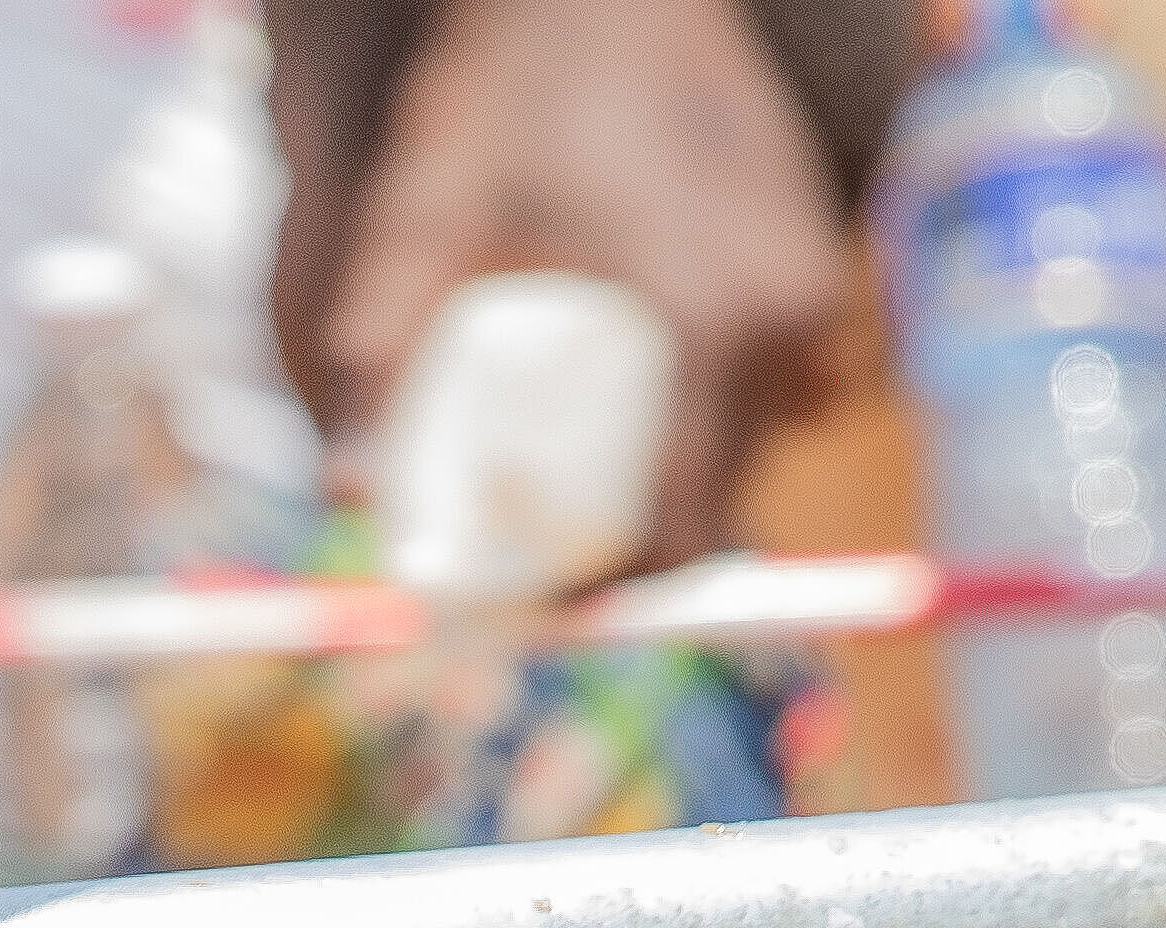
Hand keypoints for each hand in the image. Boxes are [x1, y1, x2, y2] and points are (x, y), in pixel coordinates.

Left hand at [278, 0, 852, 567]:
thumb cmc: (499, 85)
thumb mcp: (418, 212)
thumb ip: (378, 348)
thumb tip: (345, 492)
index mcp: (699, 325)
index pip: (673, 524)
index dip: (604, 588)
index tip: (538, 603)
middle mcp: (778, 313)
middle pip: (723, 494)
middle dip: (639, 542)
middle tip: (550, 555)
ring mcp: (812, 277)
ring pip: (758, 437)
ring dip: (684, 471)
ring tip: (590, 472)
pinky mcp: (820, 246)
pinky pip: (784, 372)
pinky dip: (722, 400)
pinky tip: (649, 387)